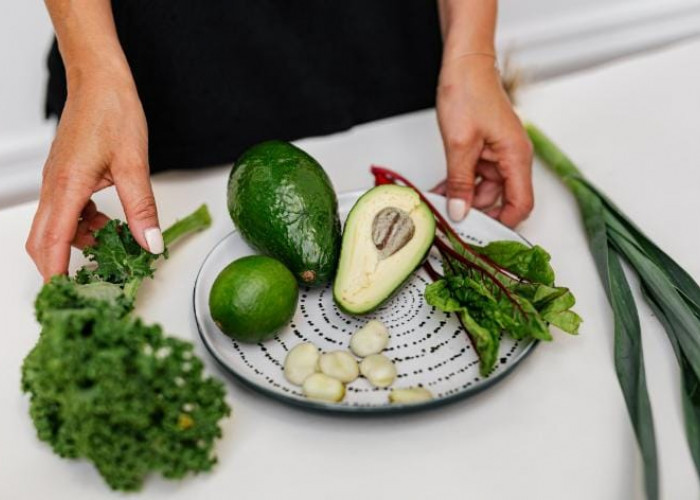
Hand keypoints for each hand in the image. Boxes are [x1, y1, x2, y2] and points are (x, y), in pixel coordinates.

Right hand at [26, 71, 161, 280]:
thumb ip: (141, 208)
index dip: (55, 271)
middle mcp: (55, 186)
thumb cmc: (112, 113)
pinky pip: (65, 211)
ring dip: (77, 243)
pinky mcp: (64, 176)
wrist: (100, 82)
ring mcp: (56, 181)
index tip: (61, 295)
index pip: (54, 241)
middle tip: (81, 284)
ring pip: (55, 226)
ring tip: (111, 248)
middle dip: (57, 265)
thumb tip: (149, 244)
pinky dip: (82, 225)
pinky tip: (107, 224)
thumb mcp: (134, 165)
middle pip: (43, 238)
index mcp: (67, 186)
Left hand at [435, 54, 533, 226]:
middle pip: (500, 199)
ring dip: (463, 198)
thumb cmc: (469, 92)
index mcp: (515, 157)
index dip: (504, 223)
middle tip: (453, 225)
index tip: (482, 236)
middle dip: (477, 212)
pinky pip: (474, 175)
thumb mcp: (460, 145)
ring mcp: (497, 153)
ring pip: (484, 189)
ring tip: (440, 206)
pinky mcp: (484, 149)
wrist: (464, 64)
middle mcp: (511, 158)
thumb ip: (460, 182)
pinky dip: (459, 184)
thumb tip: (460, 212)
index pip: (520, 203)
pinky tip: (441, 191)